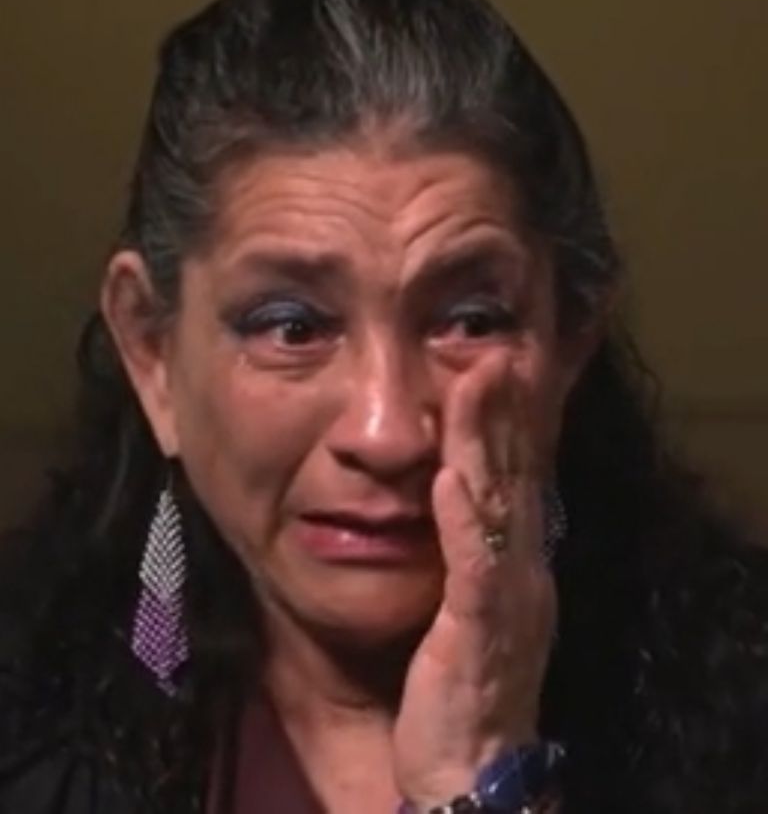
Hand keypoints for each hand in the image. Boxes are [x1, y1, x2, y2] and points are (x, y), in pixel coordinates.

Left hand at [392, 352, 556, 809]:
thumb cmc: (462, 686)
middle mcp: (523, 571)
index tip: (501, 361)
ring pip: (500, 507)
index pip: (517, 476)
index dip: (513, 420)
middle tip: (498, 347)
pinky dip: (464, 521)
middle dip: (505, 411)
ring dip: (486, 443)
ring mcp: (508, 600)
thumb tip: (449, 491)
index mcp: (516, 563)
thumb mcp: (468, 606)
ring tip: (477, 383)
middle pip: (514, 476)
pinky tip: (450, 480)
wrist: (471, 768)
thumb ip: (465, 551)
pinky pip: (474, 569)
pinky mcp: (480, 634)